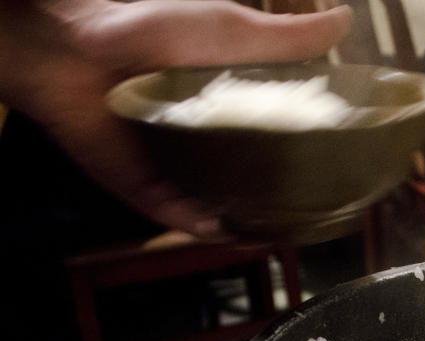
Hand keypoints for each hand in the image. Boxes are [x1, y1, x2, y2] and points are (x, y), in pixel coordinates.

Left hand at [0, 0, 351, 236]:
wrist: (77, 46)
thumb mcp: (233, 31)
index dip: (309, 163)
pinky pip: (182, 217)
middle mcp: (211, 146)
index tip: (340, 175)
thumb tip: (344, 21)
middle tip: (312, 214)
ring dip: (249, 225)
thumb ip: (288, 39)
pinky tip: (226, 229)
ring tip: (276, 232)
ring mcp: (181, 170)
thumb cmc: (151, 30)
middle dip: (284, 205)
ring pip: (225, 211)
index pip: (281, 146)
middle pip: (257, 186)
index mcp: (234, 112)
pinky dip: (204, 226)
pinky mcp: (149, 189)